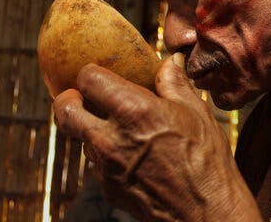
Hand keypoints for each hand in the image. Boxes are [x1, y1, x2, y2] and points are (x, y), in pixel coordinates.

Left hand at [53, 53, 261, 221]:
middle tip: (83, 96)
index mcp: (132, 110)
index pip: (89, 79)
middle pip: (65, 109)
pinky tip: (132, 153)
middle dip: (69, 98)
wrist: (206, 213)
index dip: (92, 72)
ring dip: (91, 127)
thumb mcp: (195, 112)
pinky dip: (106, 153)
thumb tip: (169, 63)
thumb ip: (174, 83)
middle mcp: (110, 138)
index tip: (99, 74)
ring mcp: (105, 166)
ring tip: (118, 127)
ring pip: (81, 137)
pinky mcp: (108, 188)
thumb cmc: (205, 160)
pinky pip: (97, 162)